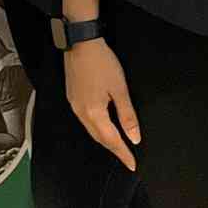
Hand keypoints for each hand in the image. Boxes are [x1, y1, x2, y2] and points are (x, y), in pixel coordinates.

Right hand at [63, 38, 139, 171]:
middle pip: (99, 138)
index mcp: (93, 113)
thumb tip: (134, 137)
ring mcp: (74, 106)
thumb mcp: (120, 89)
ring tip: (118, 145)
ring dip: (105, 139)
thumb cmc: (101, 62)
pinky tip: (103, 126)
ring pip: (91, 130)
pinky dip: (97, 128)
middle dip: (114, 149)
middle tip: (127, 157)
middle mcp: (81, 113)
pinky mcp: (72, 98)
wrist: (81, 42)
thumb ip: (127, 115)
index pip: (111, 140)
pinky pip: (85, 120)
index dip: (123, 153)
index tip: (132, 165)